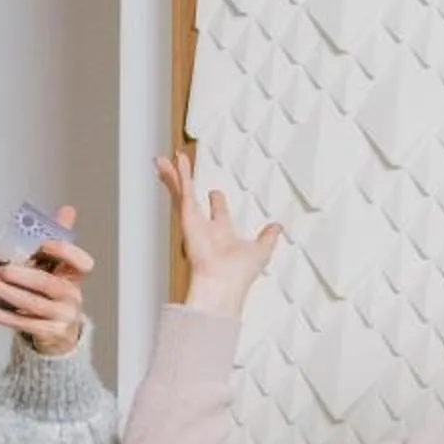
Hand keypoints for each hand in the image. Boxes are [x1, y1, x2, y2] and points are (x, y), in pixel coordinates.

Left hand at [0, 204, 93, 355]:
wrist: (59, 332)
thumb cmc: (52, 295)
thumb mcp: (56, 268)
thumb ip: (56, 241)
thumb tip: (67, 210)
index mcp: (74, 276)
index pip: (82, 262)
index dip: (65, 252)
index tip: (43, 243)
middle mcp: (72, 296)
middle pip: (49, 284)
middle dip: (23, 275)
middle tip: (2, 269)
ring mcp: (62, 316)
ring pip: (32, 304)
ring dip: (6, 293)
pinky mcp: (48, 332)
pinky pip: (20, 323)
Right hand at [157, 151, 282, 316]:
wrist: (222, 284)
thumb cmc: (238, 275)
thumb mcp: (261, 251)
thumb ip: (268, 238)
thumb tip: (277, 228)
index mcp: (221, 234)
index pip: (217, 213)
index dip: (217, 201)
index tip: (214, 192)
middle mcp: (204, 228)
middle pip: (192, 199)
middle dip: (186, 186)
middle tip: (181, 172)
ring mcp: (193, 221)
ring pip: (181, 192)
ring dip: (174, 175)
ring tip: (165, 159)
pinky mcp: (188, 217)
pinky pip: (184, 190)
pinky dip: (180, 174)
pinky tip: (177, 161)